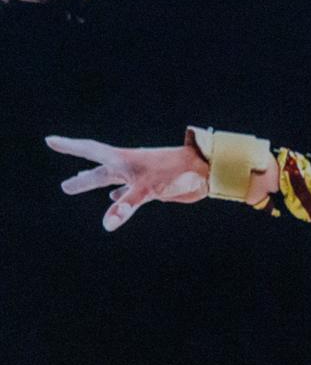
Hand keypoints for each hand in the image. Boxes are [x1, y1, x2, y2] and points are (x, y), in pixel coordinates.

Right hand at [48, 134, 209, 230]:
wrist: (206, 171)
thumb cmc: (176, 173)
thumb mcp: (147, 189)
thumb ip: (126, 206)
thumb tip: (107, 224)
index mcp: (122, 160)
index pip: (89, 151)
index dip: (69, 147)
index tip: (50, 140)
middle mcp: (128, 166)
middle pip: (98, 172)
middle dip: (81, 179)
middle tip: (64, 187)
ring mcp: (140, 176)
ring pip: (111, 180)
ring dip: (96, 184)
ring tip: (77, 183)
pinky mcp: (153, 186)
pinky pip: (130, 191)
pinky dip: (119, 196)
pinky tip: (113, 200)